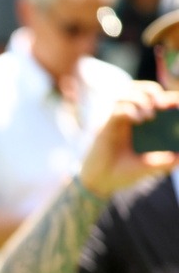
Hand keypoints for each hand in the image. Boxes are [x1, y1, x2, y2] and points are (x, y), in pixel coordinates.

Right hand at [80, 81, 178, 197]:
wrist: (102, 182)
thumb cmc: (124, 172)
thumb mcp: (151, 166)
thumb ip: (168, 161)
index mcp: (144, 122)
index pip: (157, 100)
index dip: (168, 97)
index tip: (178, 103)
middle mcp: (130, 117)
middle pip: (142, 89)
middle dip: (154, 92)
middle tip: (162, 104)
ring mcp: (118, 119)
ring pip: (128, 93)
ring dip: (141, 99)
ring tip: (149, 116)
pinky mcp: (107, 125)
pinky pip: (118, 108)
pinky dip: (130, 109)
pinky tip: (137, 120)